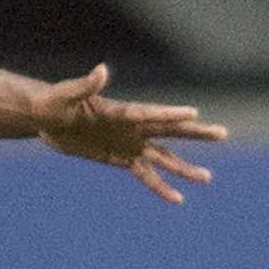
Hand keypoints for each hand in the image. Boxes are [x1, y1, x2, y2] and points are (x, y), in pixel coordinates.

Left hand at [28, 64, 226, 202]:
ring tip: (207, 178)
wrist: (45, 118)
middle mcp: (131, 127)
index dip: (168, 113)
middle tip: (223, 133)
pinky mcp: (121, 158)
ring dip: (184, 168)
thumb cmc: (54, 101)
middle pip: (169, 131)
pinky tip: (178, 198)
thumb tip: (101, 70)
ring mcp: (129, 144)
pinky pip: (145, 175)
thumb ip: (85, 85)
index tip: (193, 113)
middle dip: (195, 133)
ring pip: (163, 158)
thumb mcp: (66, 94)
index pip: (148, 113)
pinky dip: (161, 187)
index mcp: (120, 111)